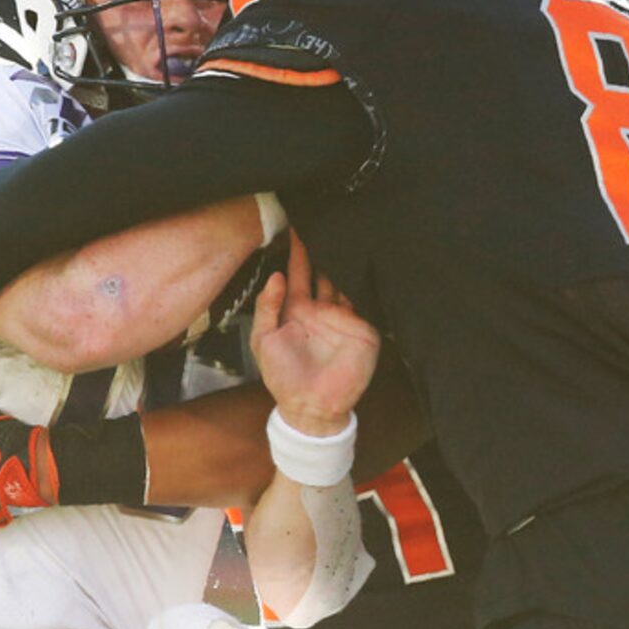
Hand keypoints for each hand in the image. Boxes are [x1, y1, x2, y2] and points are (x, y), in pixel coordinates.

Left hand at [250, 233, 379, 434]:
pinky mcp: (363, 329)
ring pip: (347, 282)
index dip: (299, 252)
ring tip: (347, 233)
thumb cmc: (282, 378)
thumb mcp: (263, 340)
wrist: (311, 408)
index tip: (298, 226)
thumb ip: (267, 307)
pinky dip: (365, 284)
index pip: (300, 273)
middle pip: (326, 272)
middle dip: (327, 248)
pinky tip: (365, 264)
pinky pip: (366, 301)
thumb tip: (276, 276)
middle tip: (327, 220)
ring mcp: (344, 318)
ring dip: (347, 262)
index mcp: (297, 310)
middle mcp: (322, 310)